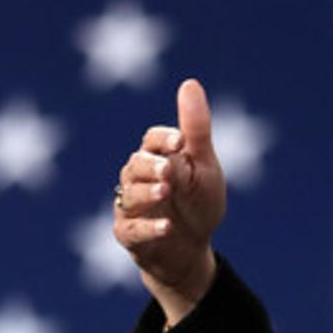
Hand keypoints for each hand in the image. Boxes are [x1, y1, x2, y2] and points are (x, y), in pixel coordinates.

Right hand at [116, 78, 225, 325]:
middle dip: (151, 165)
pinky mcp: (129, 235)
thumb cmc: (198, 203)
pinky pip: (132, 230)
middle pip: (135, 165)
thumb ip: (196, 129)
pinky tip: (167, 226)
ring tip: (166, 191)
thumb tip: (189, 82)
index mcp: (158, 158)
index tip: (180, 141)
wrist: (192, 250)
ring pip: (130, 195)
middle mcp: (139, 180)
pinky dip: (148, 227)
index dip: (163, 139)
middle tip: (169, 170)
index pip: (152, 140)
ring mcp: (131, 208)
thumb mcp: (204, 166)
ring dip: (147, 192)